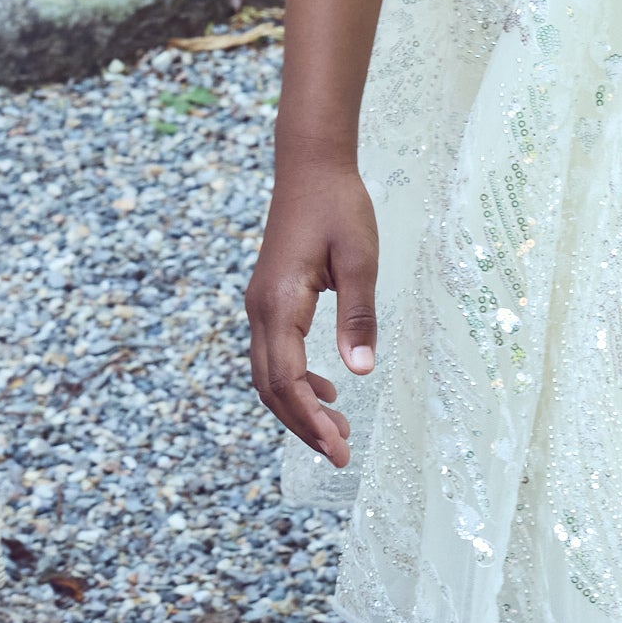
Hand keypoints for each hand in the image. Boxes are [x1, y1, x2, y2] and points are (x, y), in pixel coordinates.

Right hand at [246, 156, 379, 465]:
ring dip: (299, 407)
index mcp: (279, 304)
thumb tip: (361, 371)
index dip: (310, 419)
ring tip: (337, 431)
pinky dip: (295, 382)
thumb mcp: (360, 259)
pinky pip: (274, 354)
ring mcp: (260, 305)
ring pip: (268, 375)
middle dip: (304, 425)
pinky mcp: (269, 300)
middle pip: (272, 387)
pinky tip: (327, 389)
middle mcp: (260, 310)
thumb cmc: (338, 207)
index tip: (339, 447)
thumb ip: (358, 316)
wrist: (311, 166)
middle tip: (341, 455)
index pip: (288, 380)